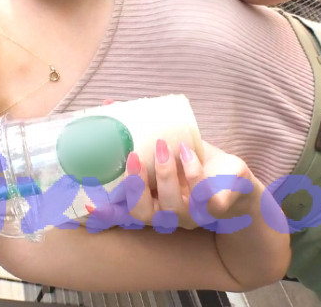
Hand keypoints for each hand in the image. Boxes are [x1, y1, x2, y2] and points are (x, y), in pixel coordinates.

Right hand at [87, 139, 260, 232]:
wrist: (232, 177)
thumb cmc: (192, 162)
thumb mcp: (166, 146)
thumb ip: (141, 131)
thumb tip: (109, 105)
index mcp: (151, 203)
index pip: (123, 214)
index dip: (105, 214)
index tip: (87, 204)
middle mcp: (167, 216)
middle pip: (143, 213)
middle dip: (137, 187)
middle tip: (134, 158)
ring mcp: (191, 216)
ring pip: (172, 207)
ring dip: (167, 175)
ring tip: (166, 146)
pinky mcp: (215, 209)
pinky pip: (203, 198)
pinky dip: (193, 172)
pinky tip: (189, 152)